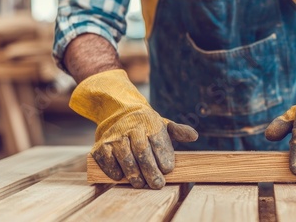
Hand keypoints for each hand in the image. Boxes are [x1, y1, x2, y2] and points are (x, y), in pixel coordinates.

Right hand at [69, 69, 197, 188]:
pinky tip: (122, 177)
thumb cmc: (145, 124)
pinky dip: (115, 171)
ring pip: (125, 158)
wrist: (118, 112)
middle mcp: (132, 128)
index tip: (168, 170)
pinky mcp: (101, 146)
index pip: (158, 141)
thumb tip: (194, 136)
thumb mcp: (163, 124)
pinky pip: (108, 161)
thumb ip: (178, 131)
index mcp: (150, 123)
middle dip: (150, 170)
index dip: (163, 157)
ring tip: (141, 184)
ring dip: (134, 174)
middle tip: (157, 184)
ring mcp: (116, 137)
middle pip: (142, 152)